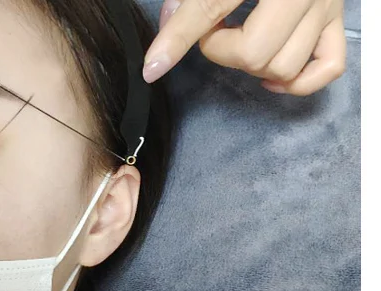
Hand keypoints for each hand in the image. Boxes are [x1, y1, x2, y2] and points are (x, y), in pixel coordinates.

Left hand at [143, 0, 346, 95]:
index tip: (153, 67)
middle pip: (254, 53)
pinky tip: (271, 73)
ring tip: (243, 39)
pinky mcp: (340, 18)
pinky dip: (298, 81)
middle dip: (223, 52)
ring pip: (286, 66)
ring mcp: (326, 4)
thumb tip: (166, 29)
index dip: (176, 41)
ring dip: (255, 65)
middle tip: (216, 31)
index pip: (208, 9)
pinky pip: (328, 67)